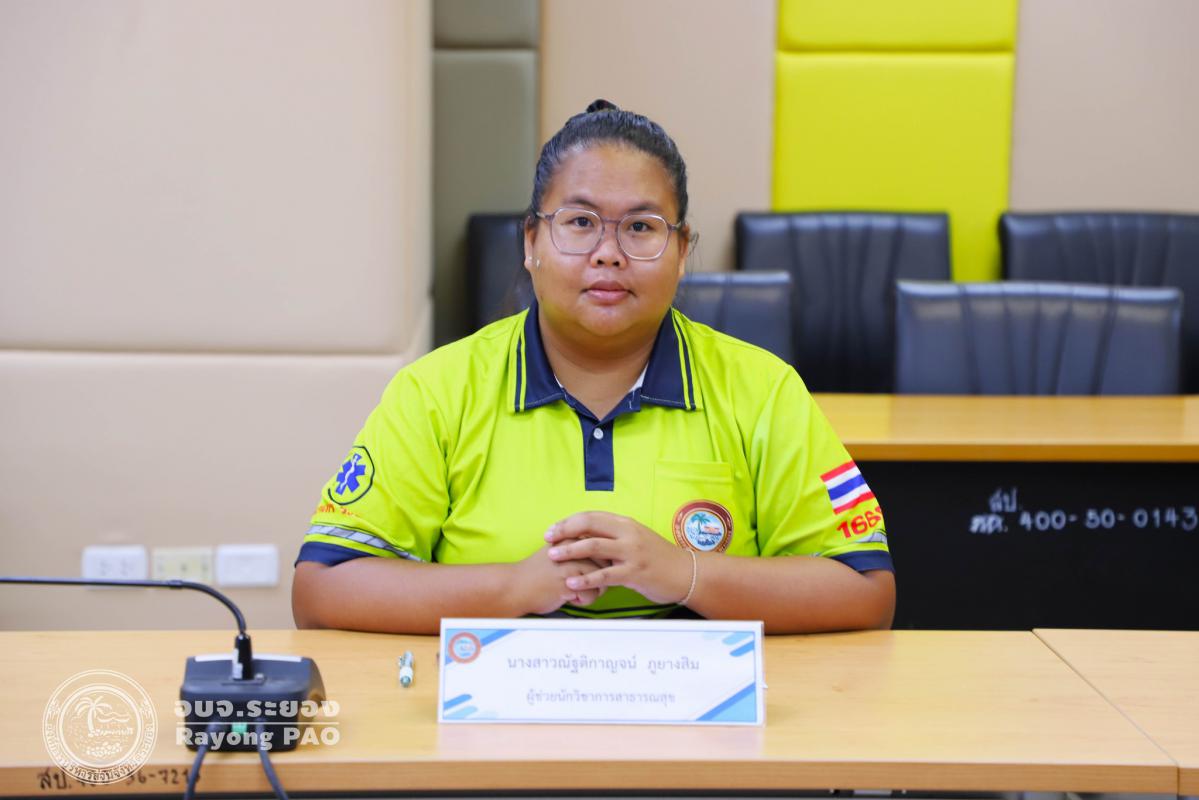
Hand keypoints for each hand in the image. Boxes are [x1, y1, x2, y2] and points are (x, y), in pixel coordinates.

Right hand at [512, 544, 605, 614]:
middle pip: (606, 565)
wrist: (515, 586)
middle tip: (577, 583)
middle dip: (597, 578)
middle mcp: (575, 546)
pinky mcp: (570, 580)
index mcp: (572, 536)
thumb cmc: (537, 574)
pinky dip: (581, 601)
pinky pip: (591, 595)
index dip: (597, 565)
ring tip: (571, 590)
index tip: (582, 572)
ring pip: (601, 581)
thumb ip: (578, 549)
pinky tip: (566, 596)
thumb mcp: (558, 552)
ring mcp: (573, 563)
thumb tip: (604, 556)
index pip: (602, 549)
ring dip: (589, 591)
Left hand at [544, 512, 692, 603]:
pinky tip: (571, 583)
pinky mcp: (635, 572)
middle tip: (548, 539)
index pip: (591, 516)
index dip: (569, 521)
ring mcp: (632, 552)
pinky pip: (605, 575)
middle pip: (589, 525)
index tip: (553, 529)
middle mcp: (628, 533)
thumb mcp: (636, 539)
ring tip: (553, 556)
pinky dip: (586, 579)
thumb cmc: (658, 558)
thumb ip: (614, 536)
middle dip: (564, 531)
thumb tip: (587, 536)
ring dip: (570, 551)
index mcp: (626, 523)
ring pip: (594, 546)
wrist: (685, 573)